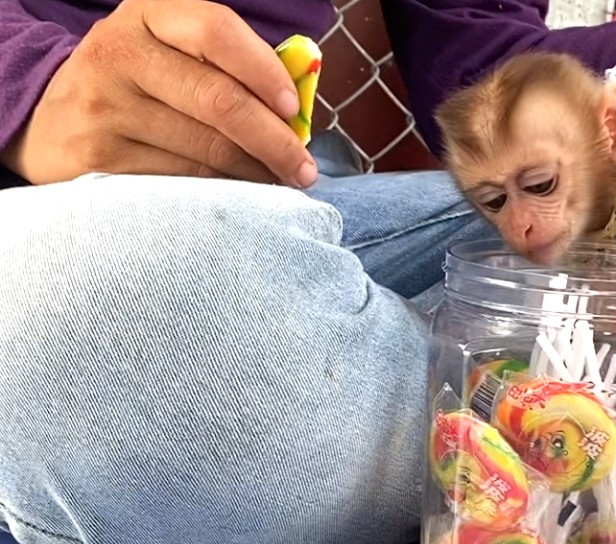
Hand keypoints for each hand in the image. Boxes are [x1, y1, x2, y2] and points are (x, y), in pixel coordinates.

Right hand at [1, 0, 315, 186]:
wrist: (51, 122)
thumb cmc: (138, 85)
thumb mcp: (171, 52)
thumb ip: (229, 64)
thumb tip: (300, 104)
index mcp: (148, 15)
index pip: (216, 30)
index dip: (265, 72)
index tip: (295, 110)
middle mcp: (120, 53)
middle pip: (218, 99)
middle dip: (275, 140)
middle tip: (304, 168)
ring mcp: (106, 106)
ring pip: (206, 148)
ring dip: (256, 172)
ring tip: (279, 181)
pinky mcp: (100, 159)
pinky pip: (183, 180)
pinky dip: (223, 191)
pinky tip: (240, 193)